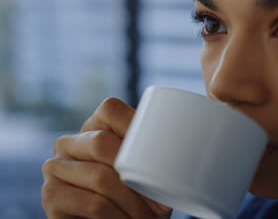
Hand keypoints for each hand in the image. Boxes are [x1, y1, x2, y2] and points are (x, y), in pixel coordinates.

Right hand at [42, 98, 172, 218]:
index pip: (111, 110)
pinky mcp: (52, 195)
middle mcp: (70, 143)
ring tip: (149, 217)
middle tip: (160, 202)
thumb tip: (184, 143)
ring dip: (133, 203)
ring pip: (100, 176)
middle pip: (102, 143)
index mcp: (94, 127)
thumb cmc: (137, 195)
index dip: (135, 127)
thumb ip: (152, 149)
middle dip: (136, 175)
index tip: (161, 155)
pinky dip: (118, 216)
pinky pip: (92, 203)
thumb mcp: (147, 168)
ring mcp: (56, 167)